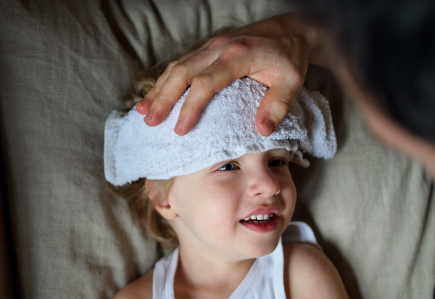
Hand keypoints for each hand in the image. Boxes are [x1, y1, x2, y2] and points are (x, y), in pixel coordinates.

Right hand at [136, 13, 326, 135]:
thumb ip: (277, 106)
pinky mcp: (208, 48)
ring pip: (177, 67)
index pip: (206, 82)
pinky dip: (165, 80)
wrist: (290, 30)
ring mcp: (211, 46)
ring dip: (159, 89)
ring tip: (143, 112)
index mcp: (237, 55)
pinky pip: (181, 63)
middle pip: (182, 72)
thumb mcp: (292, 82)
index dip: (190, 106)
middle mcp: (219, 47)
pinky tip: (155, 95)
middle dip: (163, 98)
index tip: (180, 130)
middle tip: (150, 121)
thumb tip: (262, 131)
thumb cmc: (289, 57)